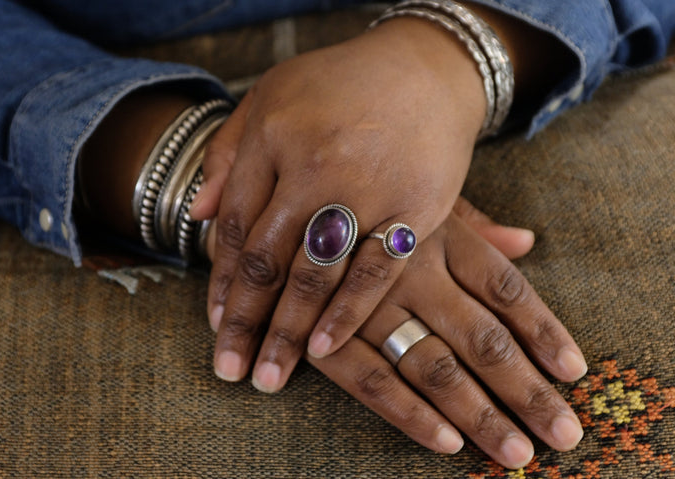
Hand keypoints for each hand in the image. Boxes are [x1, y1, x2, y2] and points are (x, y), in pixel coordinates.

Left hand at [191, 17, 488, 389]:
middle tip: (230, 370)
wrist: (427, 67)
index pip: (238, 226)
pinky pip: (376, 269)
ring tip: (268, 377)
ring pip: (316, 274)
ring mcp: (368, 188)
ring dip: (289, 332)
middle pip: (270, 259)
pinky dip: (348, 312)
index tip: (215, 325)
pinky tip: (323, 349)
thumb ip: (228, 154)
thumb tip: (197, 214)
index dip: (223, 281)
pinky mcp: (416, 207)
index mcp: (274, 137)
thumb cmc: (338, 84)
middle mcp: (316, 165)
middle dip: (247, 321)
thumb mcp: (268, 97)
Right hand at [306, 212, 586, 468]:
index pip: (504, 286)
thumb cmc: (357, 196)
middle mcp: (409, 268)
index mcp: (437, 231)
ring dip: (477, 413)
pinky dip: (409, 413)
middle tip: (562, 434)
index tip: (573, 371)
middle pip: (480, 337)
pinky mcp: (323, 333)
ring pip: (433, 365)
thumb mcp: (413, 195)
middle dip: (525, 390)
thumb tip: (526, 240)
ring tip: (516, 454)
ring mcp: (365, 304)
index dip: (542, 330)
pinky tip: (446, 442)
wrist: (276, 197)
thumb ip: (472, 222)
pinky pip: (371, 379)